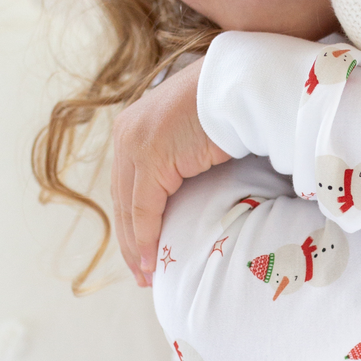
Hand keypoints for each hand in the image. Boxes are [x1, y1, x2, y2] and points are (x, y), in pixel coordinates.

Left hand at [111, 58, 230, 284]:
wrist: (238, 85)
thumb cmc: (229, 109)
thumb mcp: (195, 142)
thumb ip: (182, 163)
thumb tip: (191, 194)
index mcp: (134, 128)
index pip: (126, 187)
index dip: (133, 225)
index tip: (142, 255)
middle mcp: (127, 134)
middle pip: (121, 201)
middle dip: (130, 242)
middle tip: (141, 274)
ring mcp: (134, 143)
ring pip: (128, 209)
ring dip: (136, 247)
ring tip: (147, 275)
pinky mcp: (149, 156)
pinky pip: (143, 208)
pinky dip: (147, 237)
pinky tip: (151, 261)